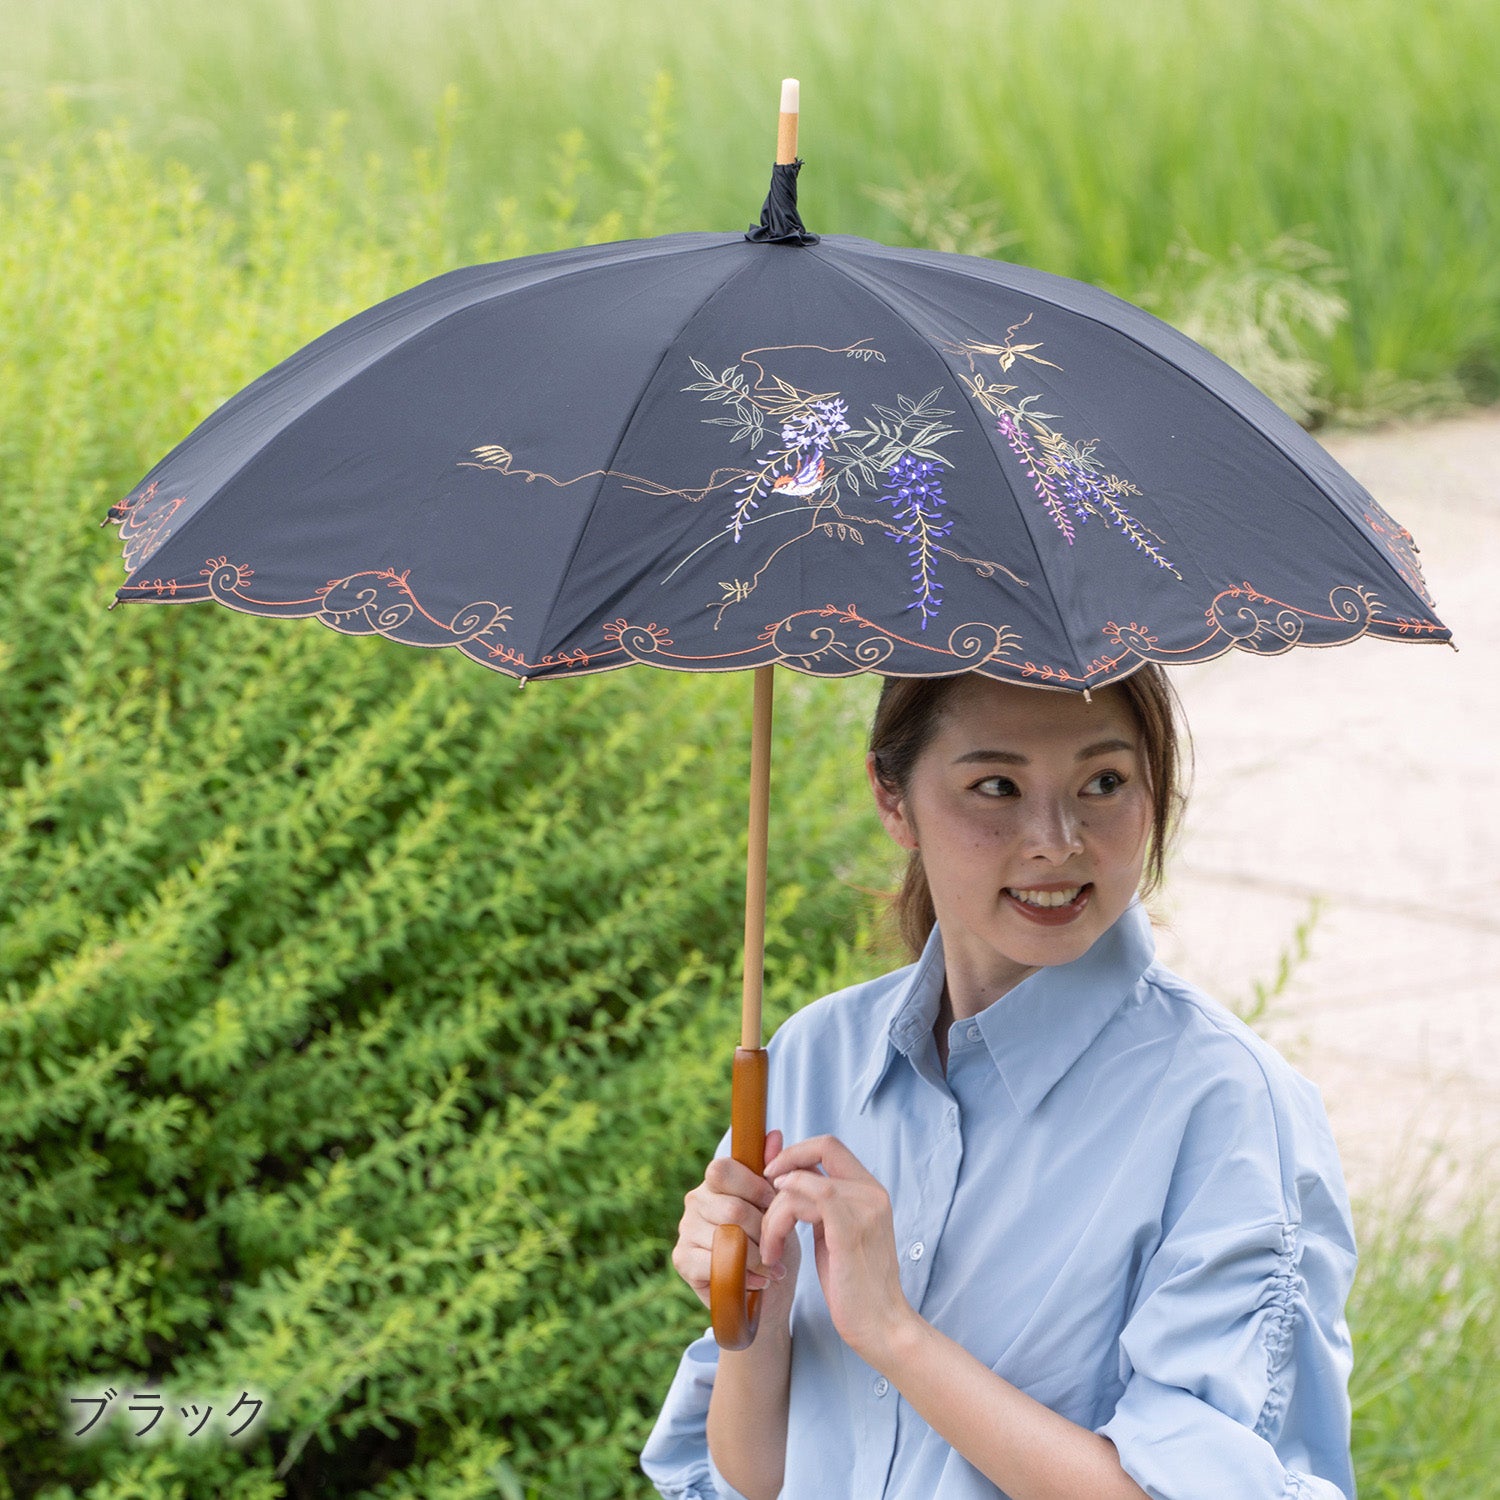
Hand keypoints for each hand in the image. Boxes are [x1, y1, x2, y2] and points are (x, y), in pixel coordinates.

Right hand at [672, 1130, 801, 1312]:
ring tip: (772, 1267)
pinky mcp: (682, 1259)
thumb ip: (774, 1171)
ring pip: (725, 1238)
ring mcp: (685, 1229)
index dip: (754, 1187)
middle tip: (777, 1244)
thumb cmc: (774, 1242)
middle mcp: (695, 1200)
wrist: (770, 1292)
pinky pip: (712, 1263)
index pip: (723, 1170)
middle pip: (731, 1209)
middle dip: (762, 1230)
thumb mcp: (780, 1206)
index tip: (775, 1205)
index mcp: (716, 1181)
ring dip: (757, 1257)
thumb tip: (775, 1134)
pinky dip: (742, 1275)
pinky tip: (756, 1281)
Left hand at [760, 1135, 914, 1366]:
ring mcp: (865, 1209)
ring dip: (774, 1213)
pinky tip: (774, 1240)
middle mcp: (872, 1193)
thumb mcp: (834, 1234)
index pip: (830, 1145)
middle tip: (761, 1201)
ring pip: (803, 1182)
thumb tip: (786, 1177)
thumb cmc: (854, 1286)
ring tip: (770, 1248)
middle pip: (820, 1148)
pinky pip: (811, 1197)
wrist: (881, 1327)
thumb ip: (818, 1203)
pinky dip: (783, 1213)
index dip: (796, 1152)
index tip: (772, 1177)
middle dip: (783, 1165)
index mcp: (870, 1191)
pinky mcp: (851, 1229)